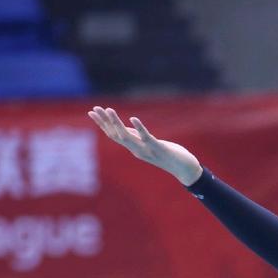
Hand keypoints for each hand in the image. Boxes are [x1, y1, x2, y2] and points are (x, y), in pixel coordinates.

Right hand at [88, 106, 202, 185]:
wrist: (185, 169)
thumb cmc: (168, 155)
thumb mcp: (149, 144)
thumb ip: (137, 137)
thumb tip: (125, 128)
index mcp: (134, 148)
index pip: (113, 136)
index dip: (102, 124)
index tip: (92, 112)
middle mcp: (137, 151)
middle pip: (116, 136)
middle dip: (105, 122)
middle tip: (95, 109)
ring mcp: (147, 151)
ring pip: (127, 137)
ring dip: (117, 123)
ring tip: (109, 110)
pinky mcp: (159, 149)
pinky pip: (146, 138)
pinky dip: (138, 128)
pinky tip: (133, 118)